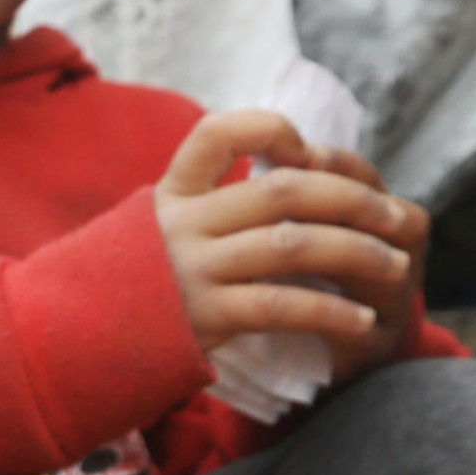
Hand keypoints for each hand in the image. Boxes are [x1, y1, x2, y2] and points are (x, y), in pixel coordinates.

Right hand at [154, 110, 420, 357]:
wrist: (81, 343)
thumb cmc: (139, 286)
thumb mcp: (157, 230)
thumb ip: (207, 203)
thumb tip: (289, 174)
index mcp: (173, 193)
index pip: (217, 133)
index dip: (270, 131)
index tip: (306, 153)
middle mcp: (182, 223)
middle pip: (282, 190)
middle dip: (352, 199)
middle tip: (393, 218)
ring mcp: (193, 269)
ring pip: (292, 245)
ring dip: (357, 253)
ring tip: (395, 267)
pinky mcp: (206, 317)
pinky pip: (281, 306)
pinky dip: (331, 311)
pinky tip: (360, 320)